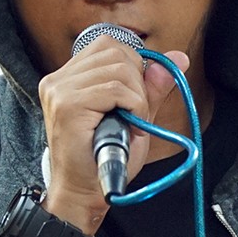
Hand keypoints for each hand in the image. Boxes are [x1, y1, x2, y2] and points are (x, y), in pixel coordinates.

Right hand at [37, 35, 188, 235]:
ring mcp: (60, 90)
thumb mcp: (133, 115)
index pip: (107, 44)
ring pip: (119, 68)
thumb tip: (178, 57)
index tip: (135, 97)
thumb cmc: (104, 158)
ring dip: (137, 96)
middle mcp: (58, 79)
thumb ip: (151, 86)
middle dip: (138, 80)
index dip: (132, 65)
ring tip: (130, 122)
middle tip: (134, 113)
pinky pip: (115, 88)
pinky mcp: (68, 104)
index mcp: (67, 77)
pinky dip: (134, 105)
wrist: (83, 192)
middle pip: (115, 51)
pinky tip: (130, 125)